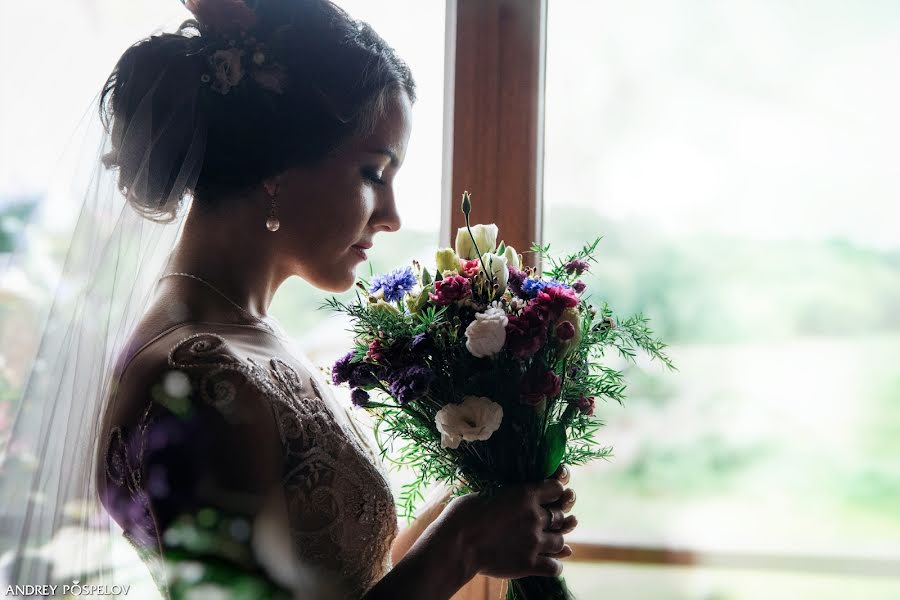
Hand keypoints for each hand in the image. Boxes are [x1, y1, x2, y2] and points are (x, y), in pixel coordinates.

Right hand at [439, 468, 578, 579]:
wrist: (457, 543)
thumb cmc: (464, 513)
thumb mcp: (487, 494)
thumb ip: (508, 495)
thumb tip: (512, 498)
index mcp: (525, 494)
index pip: (557, 488)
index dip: (555, 492)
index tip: (549, 496)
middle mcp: (535, 517)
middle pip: (560, 516)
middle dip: (555, 519)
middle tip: (544, 523)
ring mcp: (534, 541)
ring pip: (560, 542)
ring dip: (555, 542)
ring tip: (546, 543)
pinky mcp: (529, 564)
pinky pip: (555, 567)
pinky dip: (554, 565)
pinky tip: (547, 563)